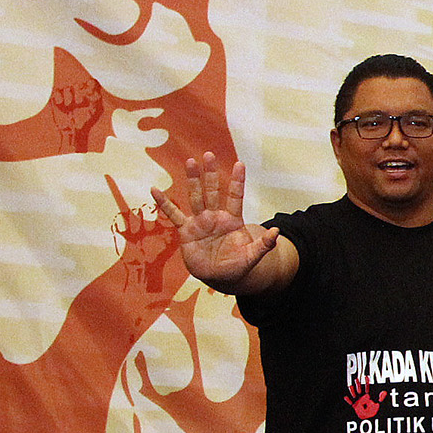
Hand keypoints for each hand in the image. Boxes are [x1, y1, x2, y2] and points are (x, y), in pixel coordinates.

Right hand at [154, 153, 278, 289]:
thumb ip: (264, 245)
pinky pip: (173, 215)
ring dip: (192, 180)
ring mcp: (200, 222)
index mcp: (232, 220)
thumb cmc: (237, 265)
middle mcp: (215, 217)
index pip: (235, 197)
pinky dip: (164, 203)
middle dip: (210, 174)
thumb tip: (277, 232)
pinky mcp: (186, 231)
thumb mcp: (252, 256)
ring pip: (195, 197)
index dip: (237, 181)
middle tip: (208, 154)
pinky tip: (154, 190)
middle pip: (212, 191)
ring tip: (189, 161)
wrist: (219, 277)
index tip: (240, 164)